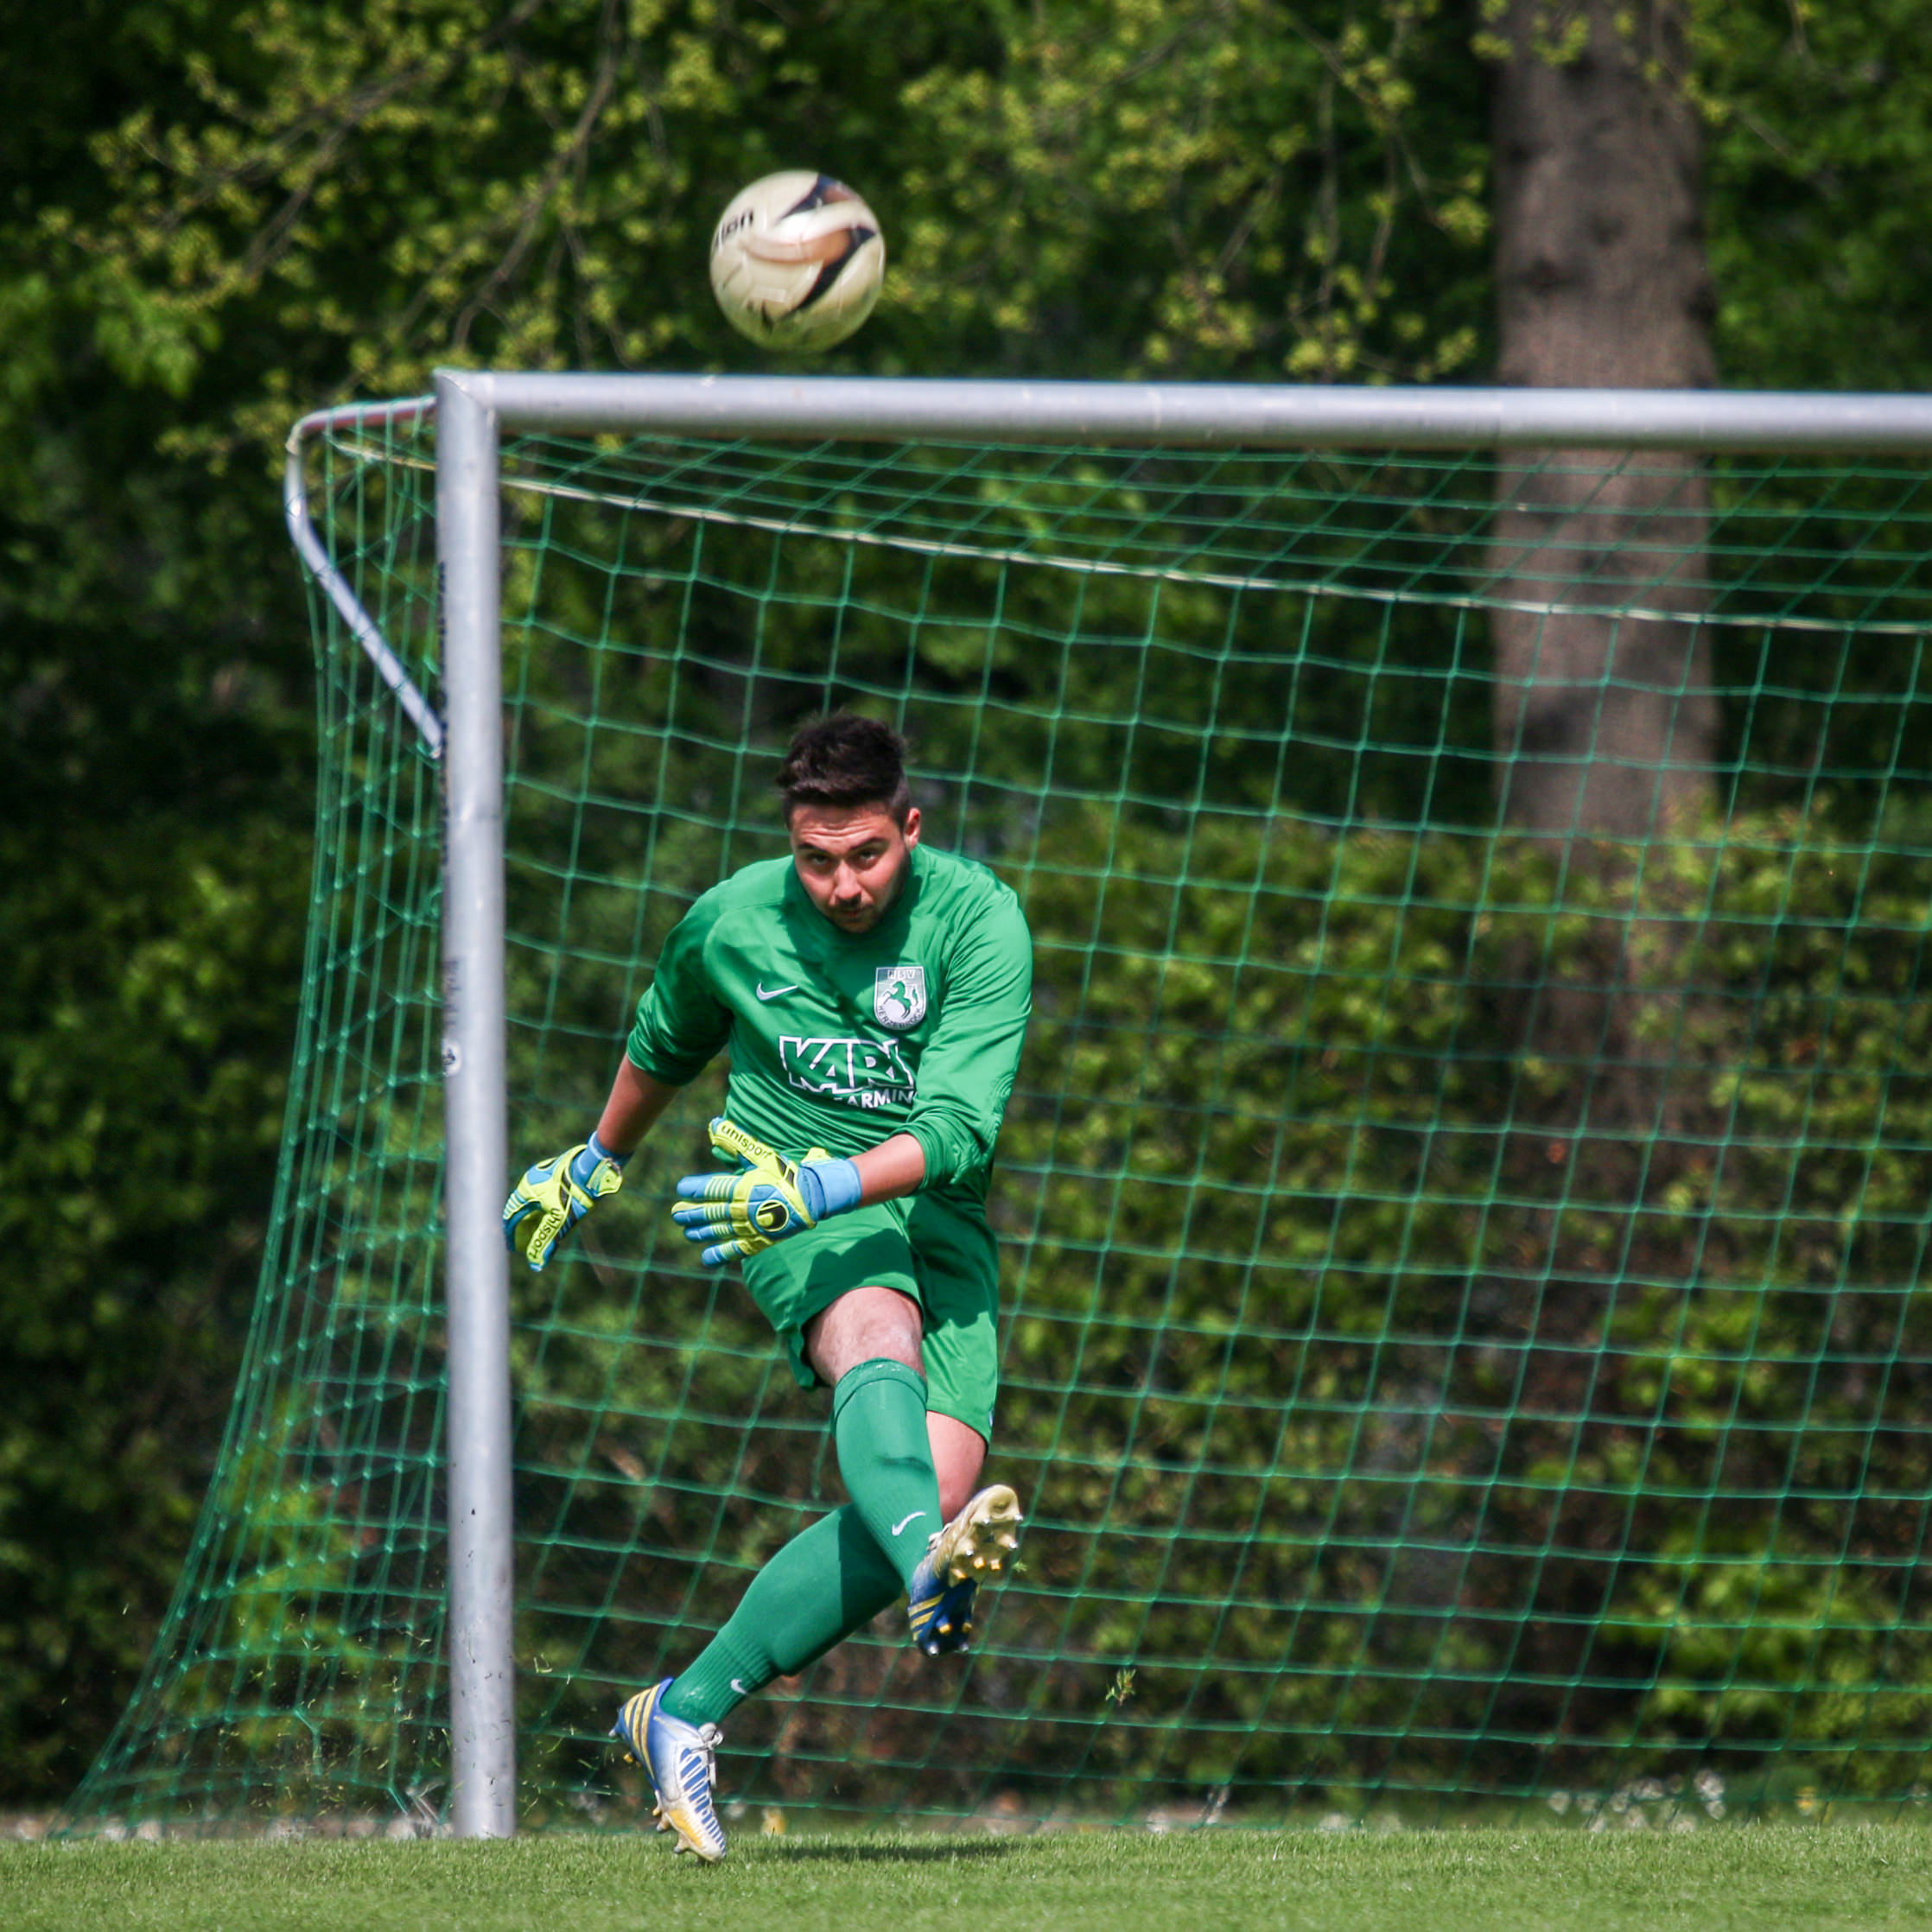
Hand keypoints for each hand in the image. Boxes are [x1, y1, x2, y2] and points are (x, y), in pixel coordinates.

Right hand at [503, 1137, 624, 1271]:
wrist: (596, 1169)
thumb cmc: (575, 1194)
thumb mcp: (559, 1221)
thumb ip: (545, 1242)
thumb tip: (536, 1264)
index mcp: (526, 1191)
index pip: (510, 1216)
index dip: (510, 1234)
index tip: (512, 1248)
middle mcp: (531, 1181)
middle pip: (522, 1210)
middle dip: (522, 1230)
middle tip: (524, 1246)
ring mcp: (544, 1175)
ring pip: (534, 1203)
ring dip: (533, 1221)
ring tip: (536, 1236)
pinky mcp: (557, 1174)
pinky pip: (544, 1196)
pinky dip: (543, 1211)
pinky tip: (551, 1221)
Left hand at [672, 1117, 861, 1267]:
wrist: (813, 1197)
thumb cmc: (786, 1173)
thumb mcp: (761, 1155)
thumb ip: (736, 1142)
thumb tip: (714, 1124)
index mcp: (742, 1187)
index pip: (711, 1189)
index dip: (694, 1189)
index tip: (681, 1188)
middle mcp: (742, 1209)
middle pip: (710, 1212)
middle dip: (691, 1212)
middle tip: (676, 1213)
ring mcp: (750, 1227)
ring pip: (719, 1230)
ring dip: (700, 1231)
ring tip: (687, 1231)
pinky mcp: (759, 1240)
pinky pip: (736, 1250)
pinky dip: (720, 1254)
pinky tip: (706, 1257)